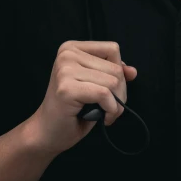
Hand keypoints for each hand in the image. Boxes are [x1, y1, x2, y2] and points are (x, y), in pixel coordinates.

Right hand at [31, 40, 136, 154]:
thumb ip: (112, 73)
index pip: (112, 49)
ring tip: (106, 114)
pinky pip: (104, 94)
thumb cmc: (73, 109)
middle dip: (120, 92)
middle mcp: (67, 54)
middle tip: (110, 108)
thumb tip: (132, 71)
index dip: (119, 71)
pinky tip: (104, 118)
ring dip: (117, 104)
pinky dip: (111, 109)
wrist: (47, 133)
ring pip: (113, 81)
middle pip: (115, 67)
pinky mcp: (66, 88)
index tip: (113, 90)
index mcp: (72, 47)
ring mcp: (65, 70)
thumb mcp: (95, 84)